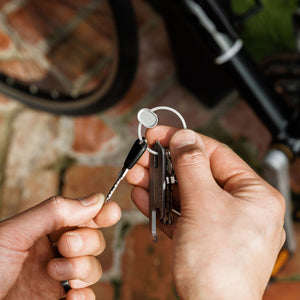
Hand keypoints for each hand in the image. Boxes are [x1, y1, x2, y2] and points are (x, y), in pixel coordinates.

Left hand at [0, 193, 120, 299]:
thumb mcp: (16, 232)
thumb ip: (56, 212)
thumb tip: (96, 199)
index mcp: (44, 230)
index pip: (82, 217)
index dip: (100, 213)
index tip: (110, 212)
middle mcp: (54, 252)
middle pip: (93, 241)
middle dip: (86, 241)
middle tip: (65, 246)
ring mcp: (57, 279)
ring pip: (93, 267)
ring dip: (83, 268)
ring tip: (57, 273)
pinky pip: (87, 297)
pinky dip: (86, 297)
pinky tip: (73, 296)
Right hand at [126, 126, 285, 299]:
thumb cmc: (218, 265)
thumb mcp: (203, 204)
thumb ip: (192, 165)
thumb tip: (184, 137)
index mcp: (254, 194)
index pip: (216, 153)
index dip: (184, 140)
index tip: (159, 134)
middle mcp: (240, 206)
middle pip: (197, 173)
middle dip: (165, 165)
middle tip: (142, 156)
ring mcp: (221, 223)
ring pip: (186, 194)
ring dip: (158, 185)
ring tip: (136, 176)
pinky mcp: (203, 237)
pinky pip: (182, 214)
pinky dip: (162, 206)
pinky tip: (142, 196)